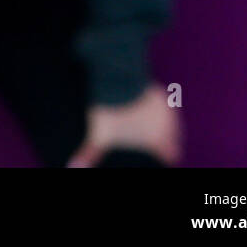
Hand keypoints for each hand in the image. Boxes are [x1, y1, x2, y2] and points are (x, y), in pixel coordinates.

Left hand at [67, 82, 181, 166]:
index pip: (172, 155)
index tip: (159, 157)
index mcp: (160, 141)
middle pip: (174, 139)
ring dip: (163, 126)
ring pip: (172, 124)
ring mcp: (168, 110)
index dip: (165, 157)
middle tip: (150, 142)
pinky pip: (167, 108)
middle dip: (165, 142)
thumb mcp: (98, 135)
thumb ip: (90, 153)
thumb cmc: (110, 111)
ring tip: (148, 127)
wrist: (117, 80)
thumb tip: (72, 166)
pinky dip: (159, 112)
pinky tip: (147, 111)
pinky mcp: (163, 96)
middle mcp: (170, 127)